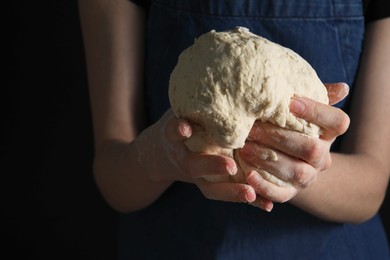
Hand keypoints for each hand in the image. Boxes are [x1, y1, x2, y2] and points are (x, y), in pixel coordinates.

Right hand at [135, 109, 256, 203]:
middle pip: (193, 166)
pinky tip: (266, 205)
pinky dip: (247, 201)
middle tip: (229, 165)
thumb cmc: (181, 126)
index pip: (172, 132)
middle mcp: (185, 159)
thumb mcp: (181, 110)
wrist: (163, 156)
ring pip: (210, 188)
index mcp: (176, 138)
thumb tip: (218, 65)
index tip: (184, 127)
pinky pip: (227, 195)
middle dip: (210, 166)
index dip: (177, 130)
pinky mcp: (211, 185)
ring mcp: (198, 176)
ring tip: (251, 193)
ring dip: (230, 191)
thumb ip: (197, 101)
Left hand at [237, 83, 349, 207]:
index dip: (317, 112)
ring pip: (297, 173)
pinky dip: (264, 187)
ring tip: (245, 149)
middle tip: (254, 129)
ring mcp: (307, 178)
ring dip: (270, 161)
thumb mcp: (301, 111)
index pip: (338, 122)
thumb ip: (315, 96)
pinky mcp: (290, 193)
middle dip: (281, 138)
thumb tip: (343, 88)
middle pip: (312, 149)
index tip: (290, 103)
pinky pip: (281, 195)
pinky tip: (248, 175)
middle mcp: (322, 158)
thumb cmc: (290, 127)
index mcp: (328, 134)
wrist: (287, 161)